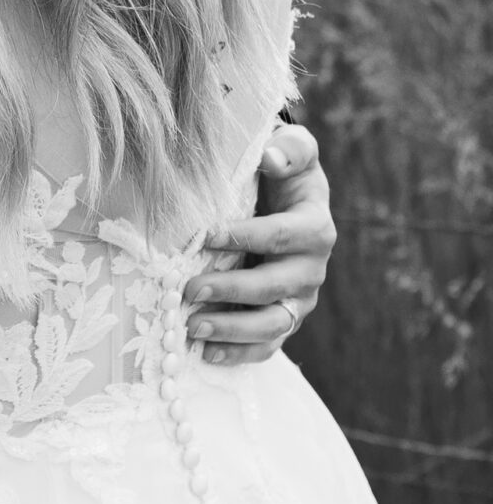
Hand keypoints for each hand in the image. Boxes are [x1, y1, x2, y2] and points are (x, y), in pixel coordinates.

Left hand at [184, 121, 335, 364]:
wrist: (287, 204)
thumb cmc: (283, 175)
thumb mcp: (293, 152)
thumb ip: (290, 149)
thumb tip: (271, 158)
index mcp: (315, 227)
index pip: (281, 235)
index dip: (244, 237)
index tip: (204, 236)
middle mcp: (312, 268)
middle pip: (274, 286)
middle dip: (230, 290)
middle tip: (189, 290)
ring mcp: (300, 300)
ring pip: (272, 324)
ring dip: (232, 330)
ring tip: (192, 328)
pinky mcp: (284, 320)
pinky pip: (267, 345)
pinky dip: (238, 353)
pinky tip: (205, 355)